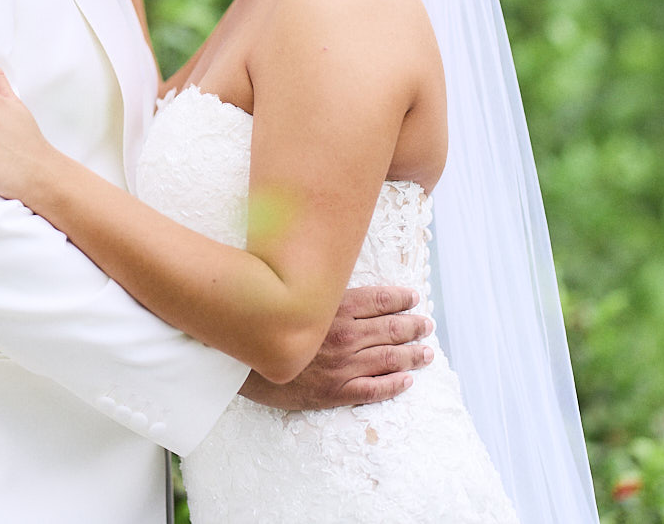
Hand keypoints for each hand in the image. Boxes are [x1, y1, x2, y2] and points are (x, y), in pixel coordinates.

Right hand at [238, 285, 433, 410]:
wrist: (237, 362)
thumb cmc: (262, 322)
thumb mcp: (290, 293)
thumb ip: (316, 287)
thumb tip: (331, 273)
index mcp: (335, 308)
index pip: (379, 300)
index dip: (400, 298)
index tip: (413, 297)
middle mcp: (344, 336)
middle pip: (391, 329)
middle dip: (413, 326)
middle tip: (426, 325)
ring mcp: (342, 366)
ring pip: (390, 359)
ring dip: (413, 355)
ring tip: (426, 352)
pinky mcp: (334, 392)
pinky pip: (374, 390)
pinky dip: (394, 385)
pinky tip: (406, 381)